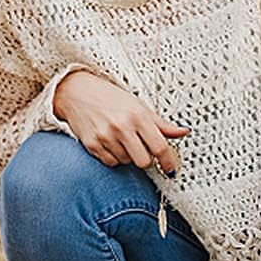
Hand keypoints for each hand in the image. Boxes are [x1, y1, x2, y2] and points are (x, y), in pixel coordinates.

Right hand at [53, 70, 188, 170]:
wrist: (77, 91)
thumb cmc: (109, 97)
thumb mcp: (139, 106)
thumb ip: (161, 123)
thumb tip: (183, 132)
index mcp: (138, 115)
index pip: (160, 147)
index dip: (168, 162)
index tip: (171, 169)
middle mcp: (122, 126)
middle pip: (144, 161)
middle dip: (146, 159)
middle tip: (142, 149)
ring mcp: (106, 136)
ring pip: (126, 162)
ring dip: (128, 155)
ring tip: (121, 139)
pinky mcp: (92, 144)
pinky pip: (110, 162)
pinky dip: (113, 156)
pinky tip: (110, 143)